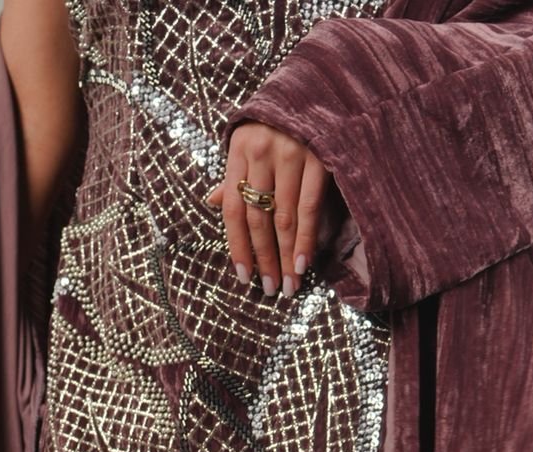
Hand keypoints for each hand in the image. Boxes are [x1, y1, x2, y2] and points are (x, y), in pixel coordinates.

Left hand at [204, 122, 338, 298]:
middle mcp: (261, 151)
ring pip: (283, 217)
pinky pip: (309, 207)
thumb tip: (211, 202)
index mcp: (239, 149)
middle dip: (263, 258)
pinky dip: (306, 238)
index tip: (243, 277)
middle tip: (270, 289)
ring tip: (289, 285)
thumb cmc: (281, 118)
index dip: (237, 246)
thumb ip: (235, 172)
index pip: (232, 208)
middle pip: (257, 217)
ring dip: (286, 256)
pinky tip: (303, 263)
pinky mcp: (318, 155)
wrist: (320, 81)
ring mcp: (291, 152)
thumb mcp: (251, 138)